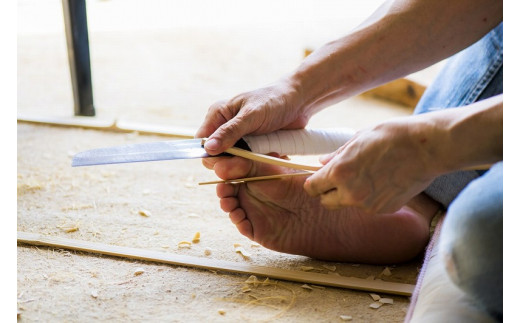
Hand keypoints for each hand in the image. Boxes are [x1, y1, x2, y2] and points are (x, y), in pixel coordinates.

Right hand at [195, 79, 308, 155]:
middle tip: (250, 161)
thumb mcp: (251, 116)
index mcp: (217, 115)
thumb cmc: (274, 101)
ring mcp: (238, 139)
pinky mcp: (252, 147)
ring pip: (232, 161)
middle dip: (231, 162)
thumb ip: (230, 132)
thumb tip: (208, 148)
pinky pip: (247, 161)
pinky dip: (257, 162)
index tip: (228, 161)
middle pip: (216, 156)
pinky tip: (270, 155)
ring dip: (246, 163)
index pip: (203, 143)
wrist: (299, 102)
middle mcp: (224, 128)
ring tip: (264, 154)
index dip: (211, 155)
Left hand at [303, 117, 438, 213]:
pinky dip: (369, 198)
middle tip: (339, 178)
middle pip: (325, 202)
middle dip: (327, 192)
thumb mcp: (358, 138)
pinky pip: (367, 207)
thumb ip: (337, 155)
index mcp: (339, 173)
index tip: (319, 177)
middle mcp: (350, 193)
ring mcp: (368, 205)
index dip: (314, 182)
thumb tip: (322, 162)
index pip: (312, 188)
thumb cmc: (391, 136)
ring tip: (367, 175)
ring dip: (349, 195)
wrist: (427, 148)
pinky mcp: (384, 209)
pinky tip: (382, 181)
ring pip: (347, 205)